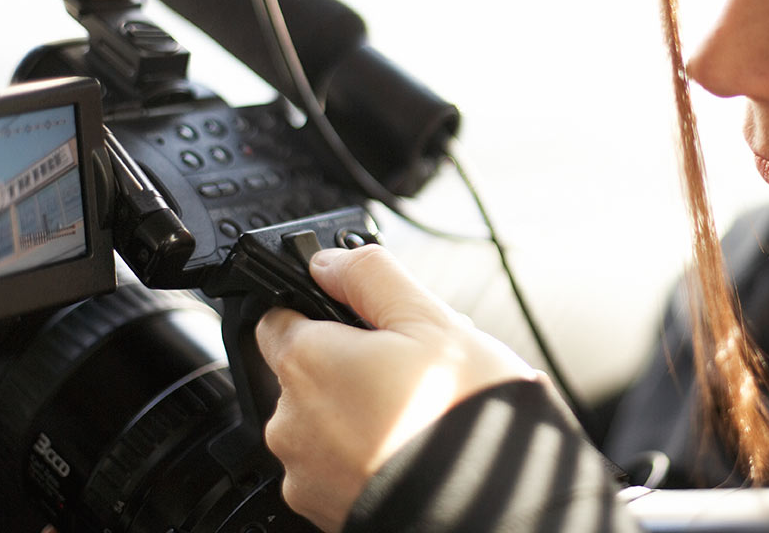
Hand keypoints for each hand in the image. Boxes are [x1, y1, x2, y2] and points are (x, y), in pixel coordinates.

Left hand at [255, 244, 537, 531]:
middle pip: (309, 372)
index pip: (280, 317)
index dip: (324, 313)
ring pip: (324, 422)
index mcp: (306, 363)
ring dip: (360, 412)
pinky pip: (336, 467)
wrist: (488, 504)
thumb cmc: (462, 416)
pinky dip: (365, 456)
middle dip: (352, 365)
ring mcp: (305, 473)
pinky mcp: (324, 512)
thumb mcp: (431, 321)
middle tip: (412, 369)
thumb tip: (328, 261)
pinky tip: (411, 448)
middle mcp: (291, 422)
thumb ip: (372, 276)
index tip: (364, 321)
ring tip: (421, 413)